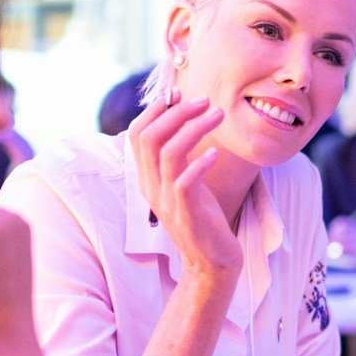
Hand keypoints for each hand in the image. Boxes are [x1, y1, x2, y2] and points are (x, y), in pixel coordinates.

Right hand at [128, 91, 240, 280]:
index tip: (179, 93)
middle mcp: (151, 186)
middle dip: (177, 112)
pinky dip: (201, 162)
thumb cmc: (203, 217)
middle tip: (205, 100)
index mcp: (147, 177)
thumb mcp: (186, 182)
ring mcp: (166, 201)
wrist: (211, 261)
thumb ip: (180, 156)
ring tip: (218, 115)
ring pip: (168, 152)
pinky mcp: (185, 214)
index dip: (156, 109)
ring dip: (194, 128)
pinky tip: (216, 154)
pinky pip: (185, 181)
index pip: (137, 133)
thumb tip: (184, 118)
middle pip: (150, 137)